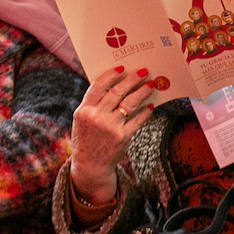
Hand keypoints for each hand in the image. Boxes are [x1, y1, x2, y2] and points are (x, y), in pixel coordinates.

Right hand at [68, 65, 155, 203]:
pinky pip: (137, 120)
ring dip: (142, 92)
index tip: (122, 67)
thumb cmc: (87, 138)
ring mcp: (110, 128)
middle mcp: (96, 118)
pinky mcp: (122, 137)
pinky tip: (150, 105)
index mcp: (84, 111)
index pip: (98, 86)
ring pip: (130, 103)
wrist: (90, 166)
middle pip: (117, 92)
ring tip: (151, 84)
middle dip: (132, 80)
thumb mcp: (82, 120)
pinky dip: (145, 111)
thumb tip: (115, 82)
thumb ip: (94, 103)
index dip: (111, 75)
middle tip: (143, 71)